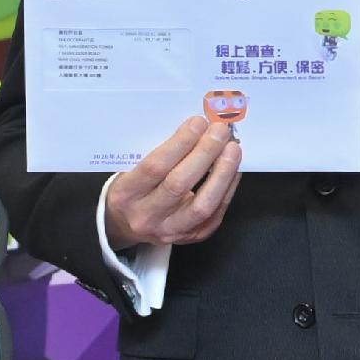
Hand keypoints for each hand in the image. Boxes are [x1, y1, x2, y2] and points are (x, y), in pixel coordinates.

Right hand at [103, 112, 239, 248]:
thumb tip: (197, 129)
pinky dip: (227, 189)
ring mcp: (170, 231)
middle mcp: (146, 216)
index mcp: (126, 194)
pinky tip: (233, 169)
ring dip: (222, 174)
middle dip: (204, 153)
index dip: (180, 143)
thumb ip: (159, 154)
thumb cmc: (132, 189)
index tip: (198, 123)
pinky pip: (215, 214)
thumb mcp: (130, 170)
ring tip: (233, 150)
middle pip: (179, 184)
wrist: (126, 226)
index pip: (155, 167)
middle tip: (220, 132)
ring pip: (202, 205)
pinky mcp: (191, 237)